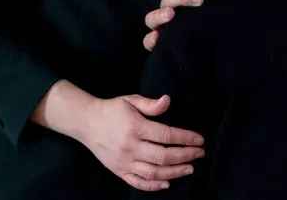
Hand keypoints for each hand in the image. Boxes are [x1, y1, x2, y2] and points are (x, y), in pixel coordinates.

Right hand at [77, 93, 204, 190]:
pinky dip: (153, 185)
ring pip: (153, 172)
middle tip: (199, 154)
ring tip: (189, 169)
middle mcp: (130, 147)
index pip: (166, 135)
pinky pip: (137, 182)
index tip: (200, 140)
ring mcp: (124, 162)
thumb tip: (168, 100)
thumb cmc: (112, 109)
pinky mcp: (118, 171)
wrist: (86, 122)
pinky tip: (167, 183)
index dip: (185, 138)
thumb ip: (151, 104)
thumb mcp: (131, 100)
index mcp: (135, 127)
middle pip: (163, 156)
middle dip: (185, 156)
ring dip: (174, 172)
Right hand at [144, 0, 211, 50]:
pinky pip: (147, 42)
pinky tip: (156, 37)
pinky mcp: (159, 44)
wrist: (210, 42)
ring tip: (171, 14)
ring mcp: (161, 27)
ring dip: (160, 14)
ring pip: (151, 18)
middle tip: (200, 0)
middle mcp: (167, 11)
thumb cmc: (204, 17)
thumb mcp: (206, 0)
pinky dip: (150, 40)